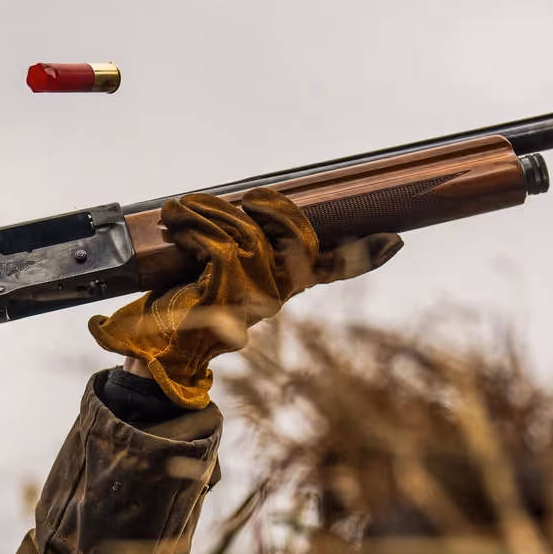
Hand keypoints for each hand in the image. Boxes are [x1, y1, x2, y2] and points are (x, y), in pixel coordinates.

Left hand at [88, 188, 400, 408]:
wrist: (158, 355)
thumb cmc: (187, 314)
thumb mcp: (220, 281)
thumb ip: (242, 255)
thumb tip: (242, 215)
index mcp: (284, 289)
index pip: (333, 271)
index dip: (364, 256)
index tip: (393, 242)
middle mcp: (276, 294)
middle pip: (298, 236)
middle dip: (270, 204)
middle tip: (240, 198)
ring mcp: (252, 295)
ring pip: (248, 231)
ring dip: (212, 209)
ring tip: (184, 207)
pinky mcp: (222, 292)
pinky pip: (218, 242)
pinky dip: (193, 224)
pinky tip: (177, 222)